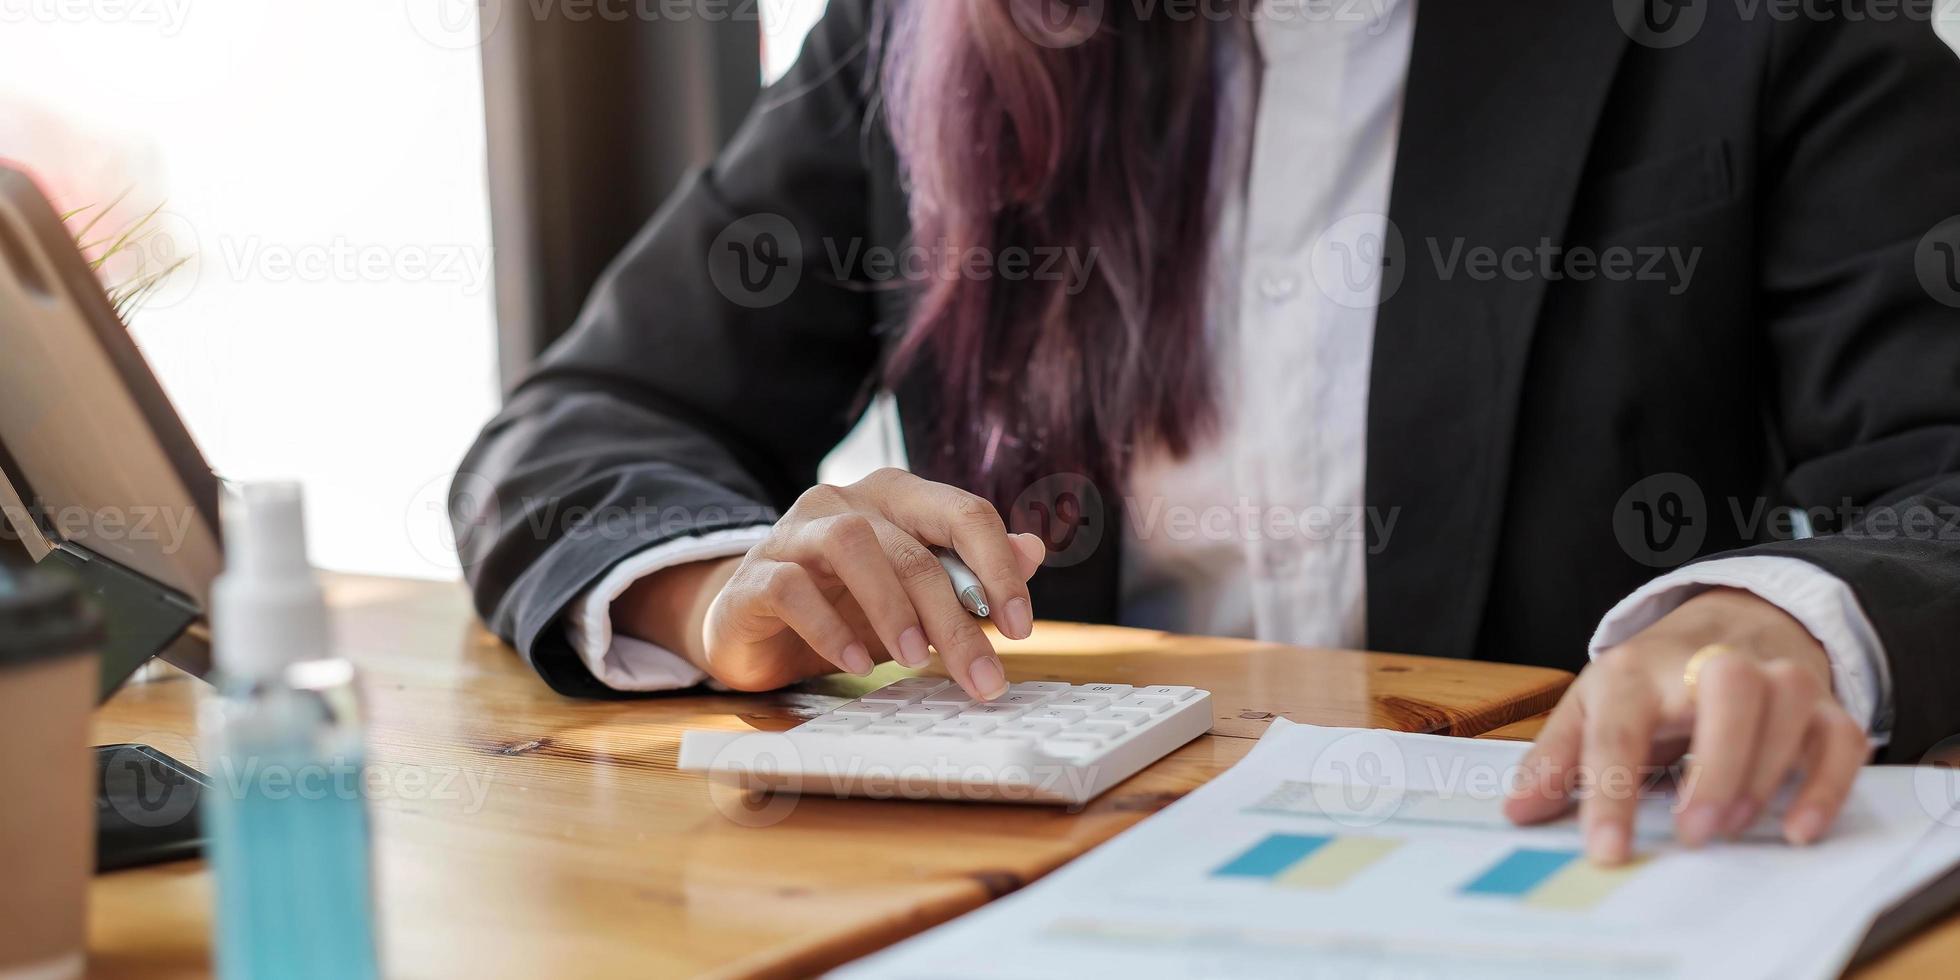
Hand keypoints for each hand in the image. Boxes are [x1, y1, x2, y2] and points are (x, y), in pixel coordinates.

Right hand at [616, 469, 1046, 699]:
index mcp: (897, 498)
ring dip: (893, 606)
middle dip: (956, 617)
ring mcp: (794, 533)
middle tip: (982, 676)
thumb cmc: (843, 604)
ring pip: (852, 544)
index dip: (1000, 568)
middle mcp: (845, 502)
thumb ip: (972, 573)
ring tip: (916, 659)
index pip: (964, 513)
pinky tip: (857, 663)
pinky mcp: (754, 575)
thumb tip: (1035, 549)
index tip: (1021, 629)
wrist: (750, 623)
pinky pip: (791, 588)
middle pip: (914, 548)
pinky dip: (829, 627)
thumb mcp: (915, 595)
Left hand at [1504, 588, 1870, 864]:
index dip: (1610, 791)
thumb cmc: (1652, 679)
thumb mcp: (1591, 705)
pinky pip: (1840, 738)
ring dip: (1763, 774)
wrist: (1728, 621)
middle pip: (1727, 690)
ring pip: (1787, 706)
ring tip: (1731, 829)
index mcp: (1636, 671)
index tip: (1608, 850)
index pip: (1620, 728)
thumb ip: (1554, 759)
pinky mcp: (1822, 704)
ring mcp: (1774, 677)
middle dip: (1716, 763)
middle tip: (1694, 834)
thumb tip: (1517, 810)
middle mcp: (1710, 662)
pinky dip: (1827, 784)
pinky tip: (1798, 829)